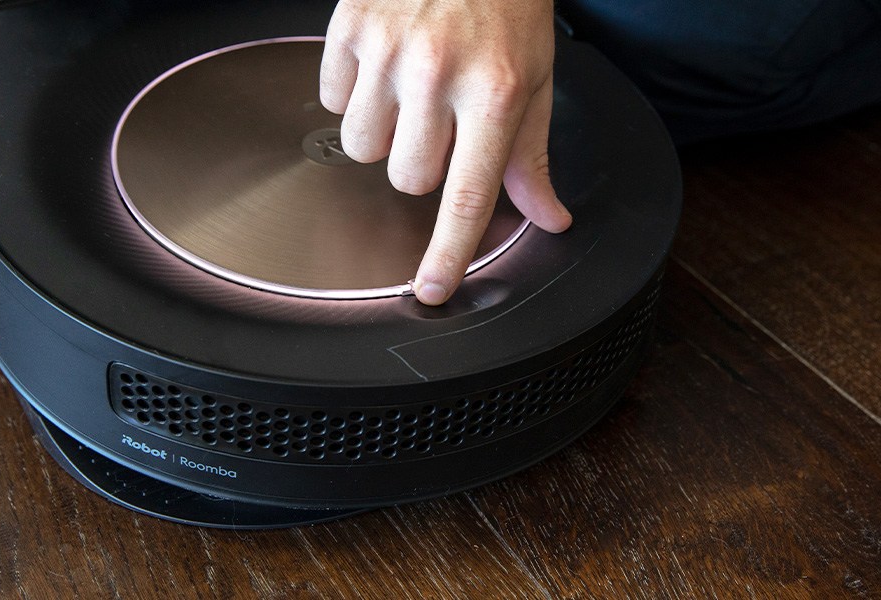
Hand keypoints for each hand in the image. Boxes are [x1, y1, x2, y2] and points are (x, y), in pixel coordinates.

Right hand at [321, 0, 571, 304]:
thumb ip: (530, 158)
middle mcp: (438, 73)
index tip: (432, 290)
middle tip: (441, 121)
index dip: (447, 253)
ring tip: (409, 91)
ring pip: (364, 147)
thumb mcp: (535, 81)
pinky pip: (332, 99)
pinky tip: (383, 65)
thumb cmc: (508, 7)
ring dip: (385, 134)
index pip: (466, 196)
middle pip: (407, 179)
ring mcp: (388, 49)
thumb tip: (547, 218)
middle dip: (422, 164)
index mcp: (494, 93)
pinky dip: (354, 93)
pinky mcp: (350, 25)